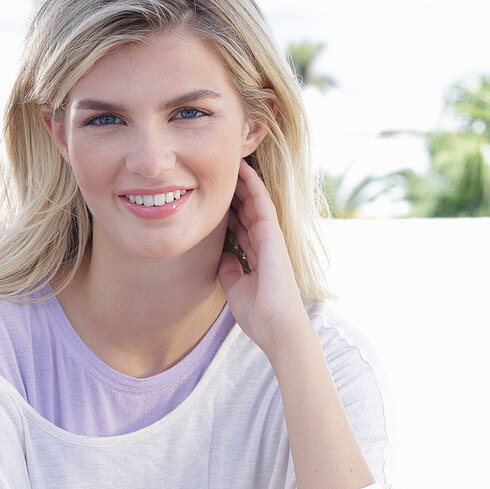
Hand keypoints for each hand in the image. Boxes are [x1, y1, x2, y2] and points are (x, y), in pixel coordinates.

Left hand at [217, 158, 307, 354]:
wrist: (276, 327)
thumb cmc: (259, 315)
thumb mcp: (235, 289)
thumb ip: (230, 270)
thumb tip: (222, 255)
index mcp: (257, 259)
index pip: (241, 228)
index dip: (229, 212)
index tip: (214, 198)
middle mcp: (265, 245)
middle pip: (247, 212)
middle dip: (234, 193)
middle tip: (219, 171)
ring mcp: (271, 239)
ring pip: (255, 202)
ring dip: (243, 182)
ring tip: (230, 161)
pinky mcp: (273, 236)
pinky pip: (263, 204)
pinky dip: (253, 186)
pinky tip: (243, 170)